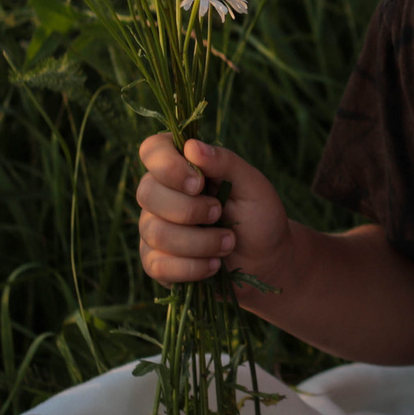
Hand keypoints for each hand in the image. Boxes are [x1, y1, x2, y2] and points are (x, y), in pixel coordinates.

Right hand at [134, 135, 290, 286]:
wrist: (267, 261)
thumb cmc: (259, 216)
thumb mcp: (252, 185)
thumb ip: (225, 162)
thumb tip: (191, 146)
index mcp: (181, 167)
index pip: (152, 150)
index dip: (167, 165)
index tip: (198, 183)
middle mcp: (160, 195)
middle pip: (147, 193)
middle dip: (190, 209)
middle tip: (220, 214)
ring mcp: (154, 229)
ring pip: (155, 232)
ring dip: (200, 242)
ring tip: (228, 243)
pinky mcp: (156, 262)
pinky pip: (157, 265)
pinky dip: (192, 268)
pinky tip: (214, 265)